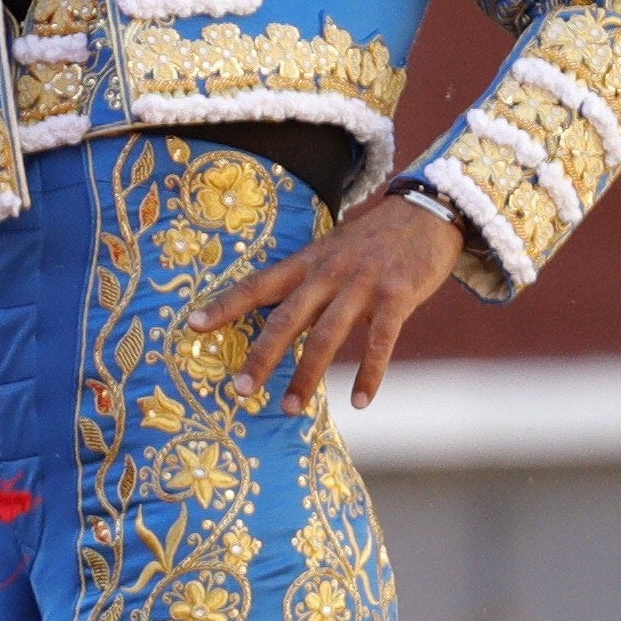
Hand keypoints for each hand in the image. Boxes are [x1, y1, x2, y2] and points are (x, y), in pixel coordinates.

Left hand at [190, 195, 463, 413]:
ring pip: (327, 336)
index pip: (257, 285)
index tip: (193, 326)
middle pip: (286, 318)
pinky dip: (370, 373)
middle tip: (240, 390)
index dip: (225, 305)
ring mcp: (362, 284)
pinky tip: (361, 401)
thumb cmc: (372, 242)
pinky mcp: (397, 296)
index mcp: (306, 263)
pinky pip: (380, 341)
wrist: (427, 212)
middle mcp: (328, 273)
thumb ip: (305, 286)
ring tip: (290, 408)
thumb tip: (275, 324)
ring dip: (307, 376)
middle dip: (261, 356)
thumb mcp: (330, 253)